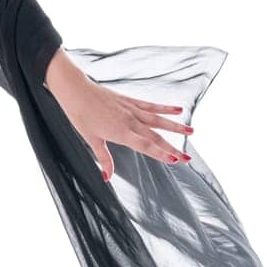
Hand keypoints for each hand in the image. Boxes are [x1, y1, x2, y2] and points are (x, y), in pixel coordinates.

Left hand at [44, 49, 192, 175]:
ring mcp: (132, 109)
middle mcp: (130, 120)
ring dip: (175, 127)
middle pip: (155, 136)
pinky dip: (165, 108)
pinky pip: (151, 106)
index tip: (175, 160)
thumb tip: (108, 177)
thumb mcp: (90, 139)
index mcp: (120, 132)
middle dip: (173, 148)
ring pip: (158, 120)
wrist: (75, 90)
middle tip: (188, 159)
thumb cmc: (80, 115)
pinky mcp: (130, 100)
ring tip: (191, 132)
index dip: (160, 153)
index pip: (145, 145)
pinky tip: (179, 109)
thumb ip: (103, 158)